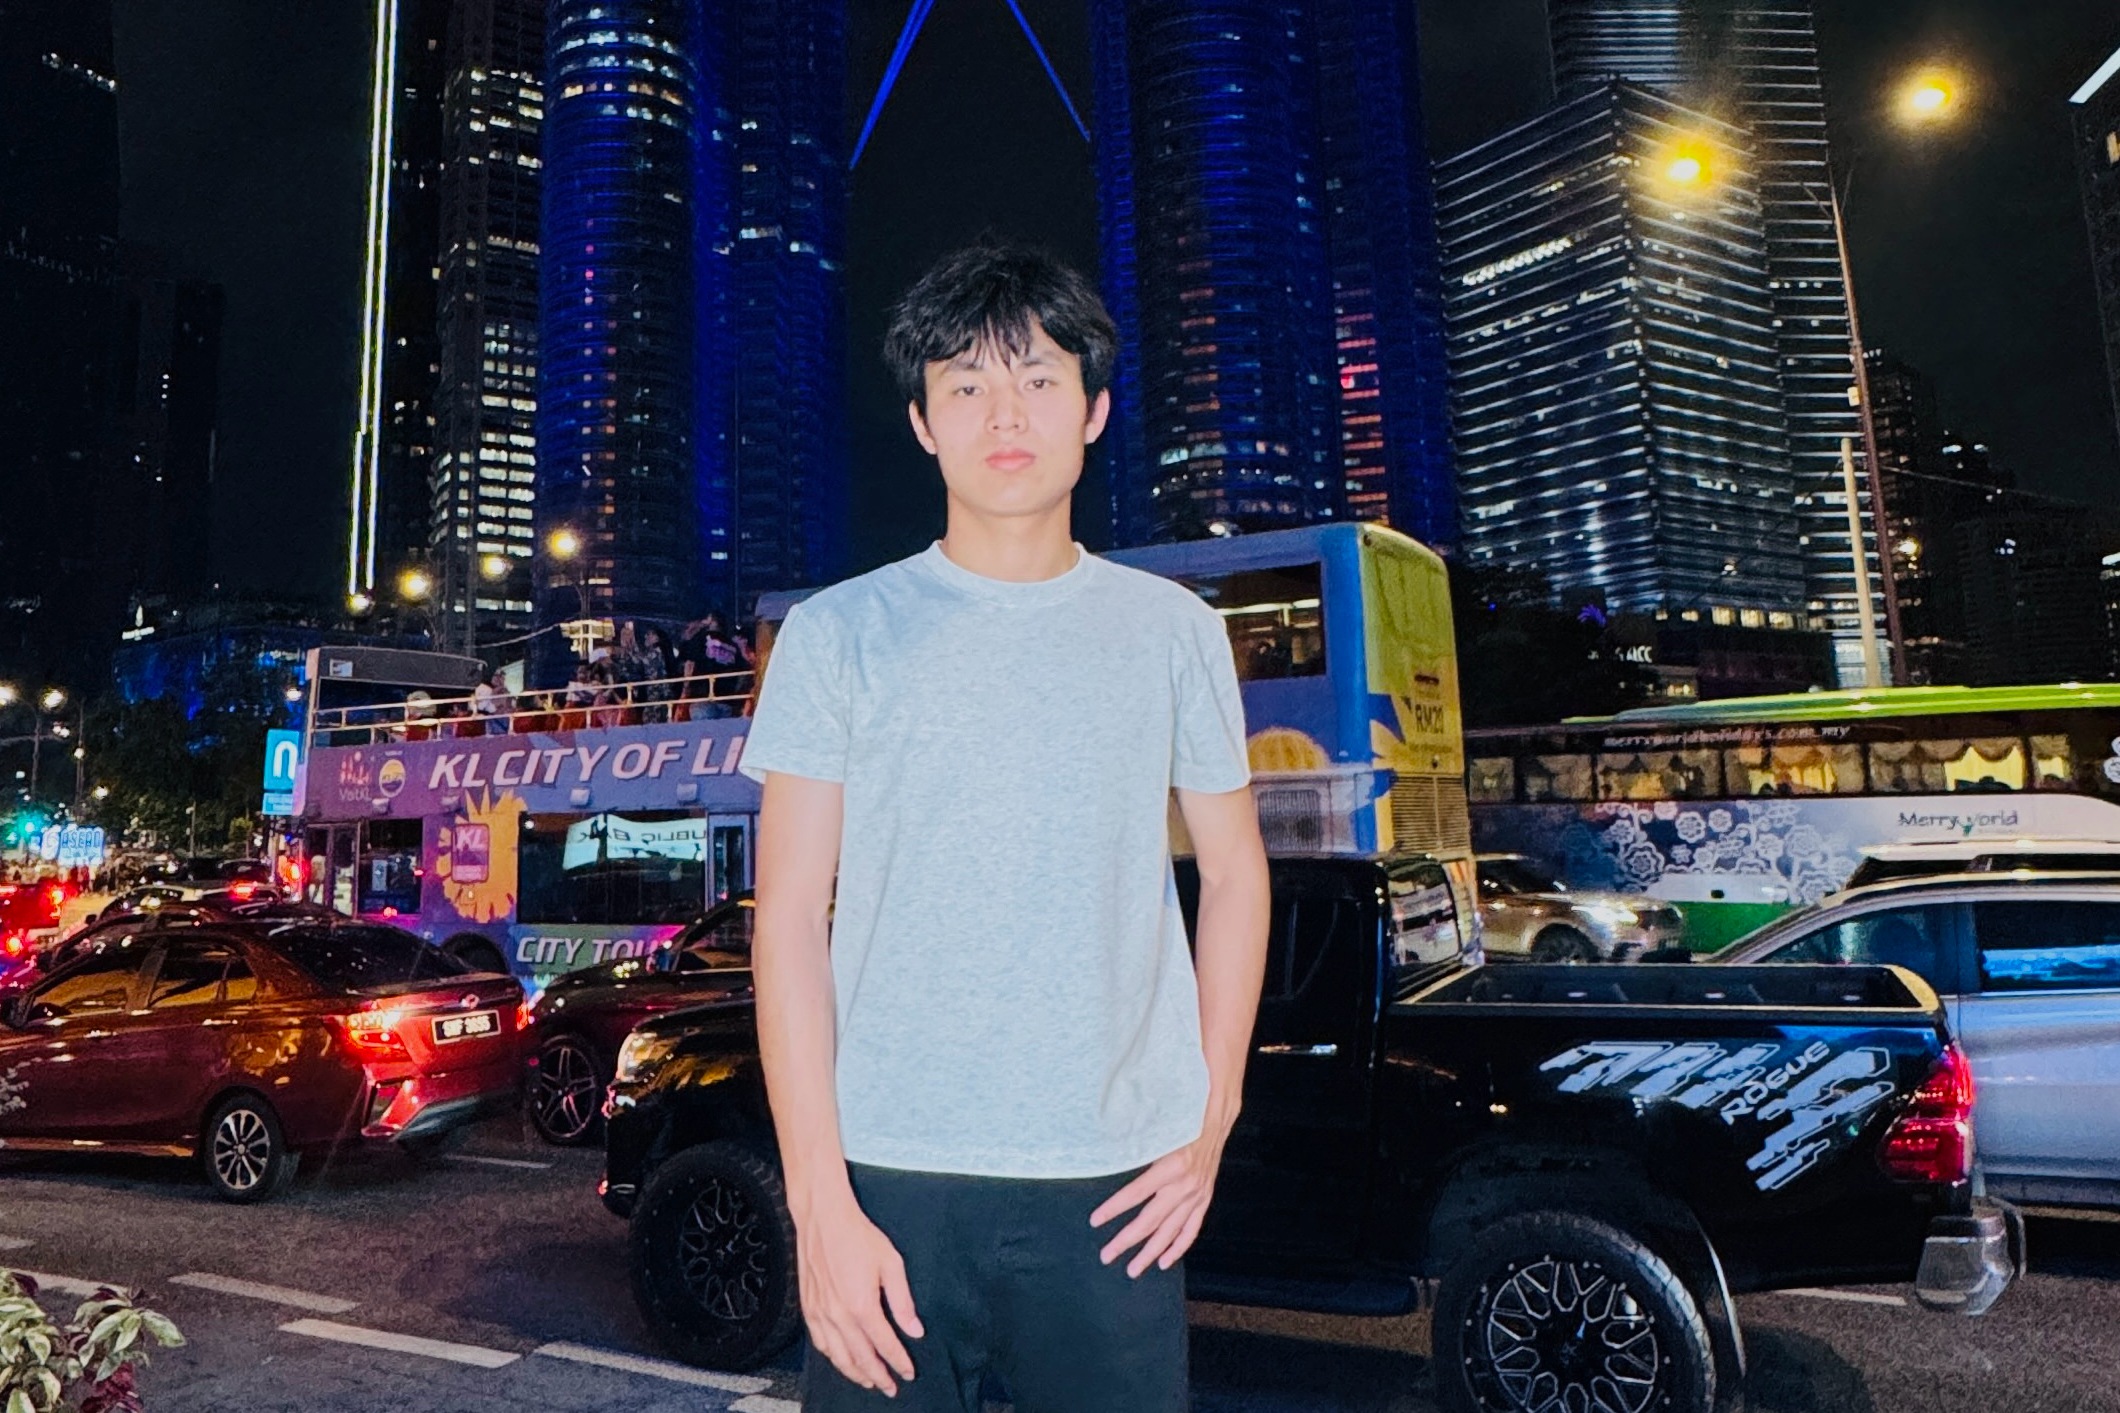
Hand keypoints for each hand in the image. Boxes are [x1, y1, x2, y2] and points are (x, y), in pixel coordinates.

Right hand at [794, 1187, 923, 1394]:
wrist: (822, 1219)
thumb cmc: (858, 1236)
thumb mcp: (891, 1264)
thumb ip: (903, 1301)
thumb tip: (915, 1330)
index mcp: (862, 1306)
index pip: (885, 1345)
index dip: (899, 1362)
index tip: (908, 1372)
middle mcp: (838, 1316)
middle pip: (861, 1358)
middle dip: (878, 1376)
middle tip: (891, 1387)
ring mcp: (820, 1314)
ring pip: (838, 1356)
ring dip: (855, 1373)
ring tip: (869, 1381)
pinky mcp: (808, 1308)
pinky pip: (820, 1343)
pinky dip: (832, 1357)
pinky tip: (841, 1360)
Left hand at [1090, 1116, 1234, 1277]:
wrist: (1216, 1116)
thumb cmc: (1183, 1118)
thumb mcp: (1157, 1127)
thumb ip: (1136, 1144)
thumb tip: (1106, 1154)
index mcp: (1171, 1165)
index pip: (1135, 1193)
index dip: (1113, 1208)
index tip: (1095, 1220)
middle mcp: (1185, 1185)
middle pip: (1150, 1220)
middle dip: (1126, 1240)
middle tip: (1106, 1256)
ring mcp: (1197, 1195)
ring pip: (1170, 1231)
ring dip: (1150, 1252)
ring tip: (1132, 1269)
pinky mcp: (1205, 1198)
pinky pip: (1191, 1229)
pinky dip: (1178, 1247)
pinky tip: (1164, 1261)